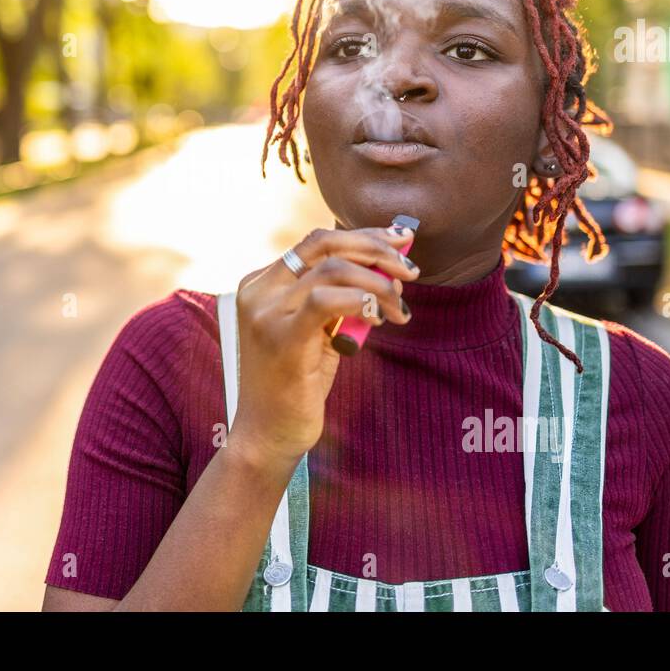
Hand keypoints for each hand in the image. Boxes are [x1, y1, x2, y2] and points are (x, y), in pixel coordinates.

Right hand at [226, 225, 417, 472]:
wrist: (269, 434)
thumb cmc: (297, 384)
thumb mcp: (317, 331)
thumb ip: (339, 297)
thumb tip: (389, 263)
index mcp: (262, 283)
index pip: (318, 242)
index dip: (364, 236)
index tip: (401, 241)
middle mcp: (259, 290)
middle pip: (325, 244)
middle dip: (376, 249)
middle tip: (410, 271)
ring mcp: (266, 312)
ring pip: (333, 269)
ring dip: (377, 283)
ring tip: (398, 308)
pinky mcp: (281, 338)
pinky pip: (327, 299)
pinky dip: (361, 300)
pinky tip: (380, 318)